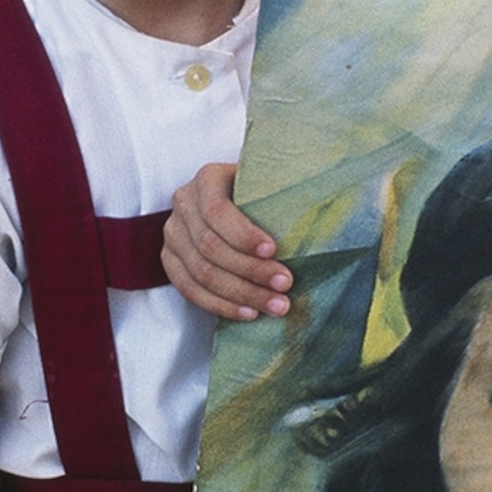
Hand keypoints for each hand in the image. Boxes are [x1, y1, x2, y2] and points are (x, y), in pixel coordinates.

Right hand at [164, 164, 291, 321]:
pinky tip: (249, 313)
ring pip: (200, 273)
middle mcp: (183, 203)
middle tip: (284, 284)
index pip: (216, 211)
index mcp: (207, 178)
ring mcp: (173, 233)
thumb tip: (320, 214)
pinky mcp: (171, 260)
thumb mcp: (271, 183)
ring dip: (240, 294)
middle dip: (250, 270)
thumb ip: (284, 193)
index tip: (274, 251)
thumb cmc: (261, 193)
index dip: (243, 235)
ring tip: (275, 304)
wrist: (238, 202)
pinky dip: (220, 305)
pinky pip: (189, 290)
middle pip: (209, 246)